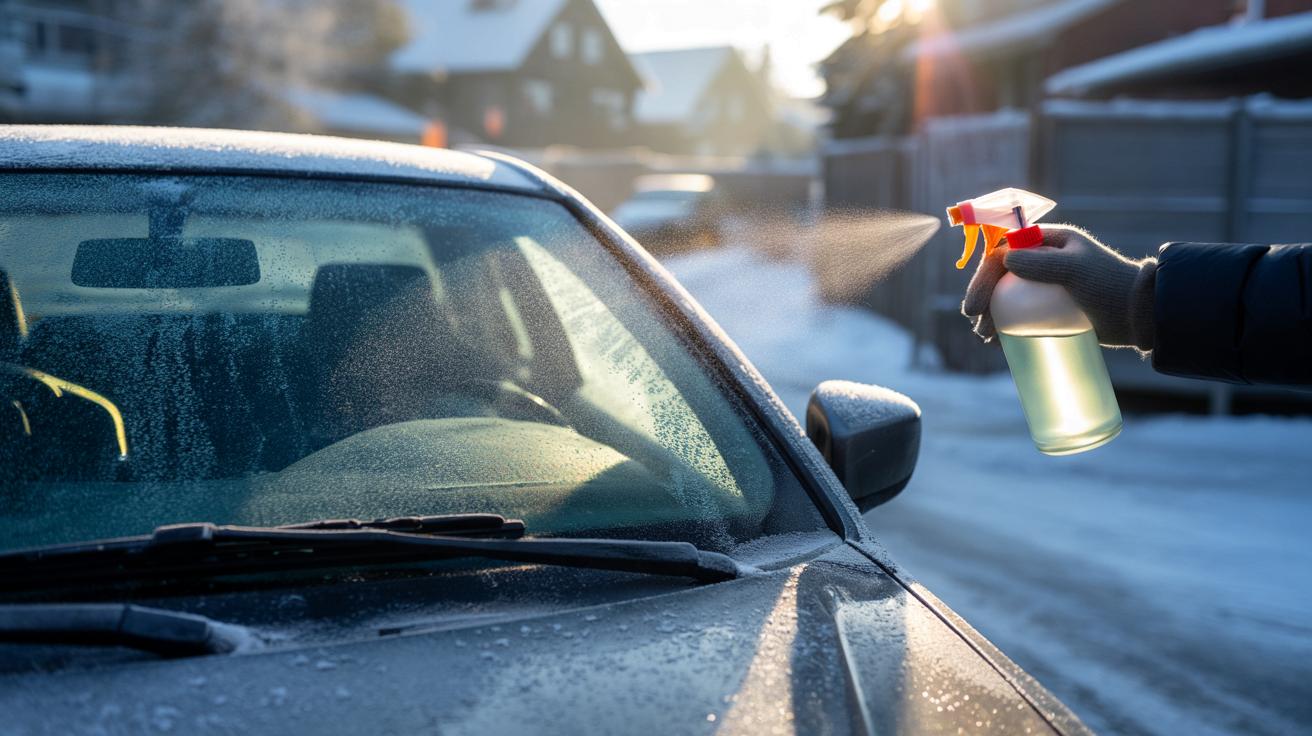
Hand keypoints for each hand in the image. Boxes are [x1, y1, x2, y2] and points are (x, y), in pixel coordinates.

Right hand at [961, 225, 1157, 350]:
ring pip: (1005, 296)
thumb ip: (1043, 263)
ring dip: (989, 314)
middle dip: (982, 297)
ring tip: (985, 336)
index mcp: (1047, 241)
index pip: (1003, 251)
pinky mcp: (1049, 307)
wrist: (1138, 315)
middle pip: (999, 275)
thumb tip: (1004, 259)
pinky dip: (1004, 326)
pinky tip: (997, 342)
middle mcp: (1042, 259)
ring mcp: (1044, 285)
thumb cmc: (1111, 286)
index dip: (983, 275)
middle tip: (975, 321)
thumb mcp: (1077, 271)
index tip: (975, 304)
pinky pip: (1018, 314)